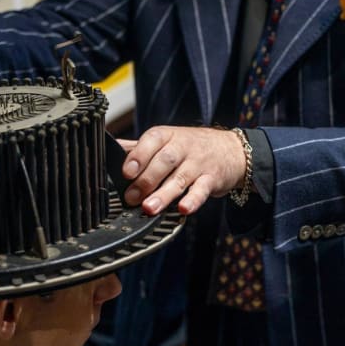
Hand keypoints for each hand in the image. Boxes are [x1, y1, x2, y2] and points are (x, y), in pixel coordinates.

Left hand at [119, 126, 246, 215]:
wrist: (232, 150)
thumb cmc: (192, 147)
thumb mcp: (167, 140)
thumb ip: (140, 147)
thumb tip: (111, 149)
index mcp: (168, 136)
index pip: (151, 140)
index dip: (138, 156)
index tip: (125, 173)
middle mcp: (183, 147)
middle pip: (164, 161)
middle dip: (146, 180)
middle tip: (131, 198)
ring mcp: (198, 164)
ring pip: (180, 178)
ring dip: (163, 194)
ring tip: (149, 208)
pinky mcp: (212, 179)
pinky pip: (202, 190)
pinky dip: (193, 200)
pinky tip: (183, 209)